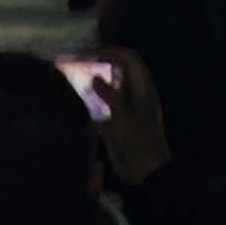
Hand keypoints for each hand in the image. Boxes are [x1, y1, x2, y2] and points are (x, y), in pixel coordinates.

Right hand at [94, 49, 171, 188]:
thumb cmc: (136, 141)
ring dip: (100, 78)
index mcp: (144, 88)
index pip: (131, 60)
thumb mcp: (122, 116)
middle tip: (84, 61)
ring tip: (81, 75)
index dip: (113, 52)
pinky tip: (85, 98)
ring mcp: (130, 106)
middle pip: (123, 69)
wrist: (144, 172)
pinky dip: (98, 96)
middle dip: (105, 62)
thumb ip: (110, 94)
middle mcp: (138, 93)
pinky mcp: (121, 119)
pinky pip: (108, 101)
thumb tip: (96, 78)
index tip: (92, 53)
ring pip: (115, 84)